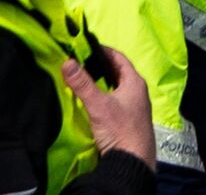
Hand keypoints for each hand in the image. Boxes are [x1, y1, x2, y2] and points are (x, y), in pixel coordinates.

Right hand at [63, 47, 155, 170]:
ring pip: (116, 87)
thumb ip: (83, 84)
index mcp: (134, 83)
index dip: (104, 51)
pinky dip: (103, 95)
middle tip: (82, 61)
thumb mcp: (99, 104)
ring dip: (102, 81)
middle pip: (118, 72)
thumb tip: (68, 61)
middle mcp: (137, 92)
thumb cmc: (120, 129)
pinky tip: (92, 100)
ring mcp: (133, 106)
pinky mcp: (127, 119)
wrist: (132, 160)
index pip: (119, 59)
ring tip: (84, 77)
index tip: (87, 46)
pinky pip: (114, 100)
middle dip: (101, 66)